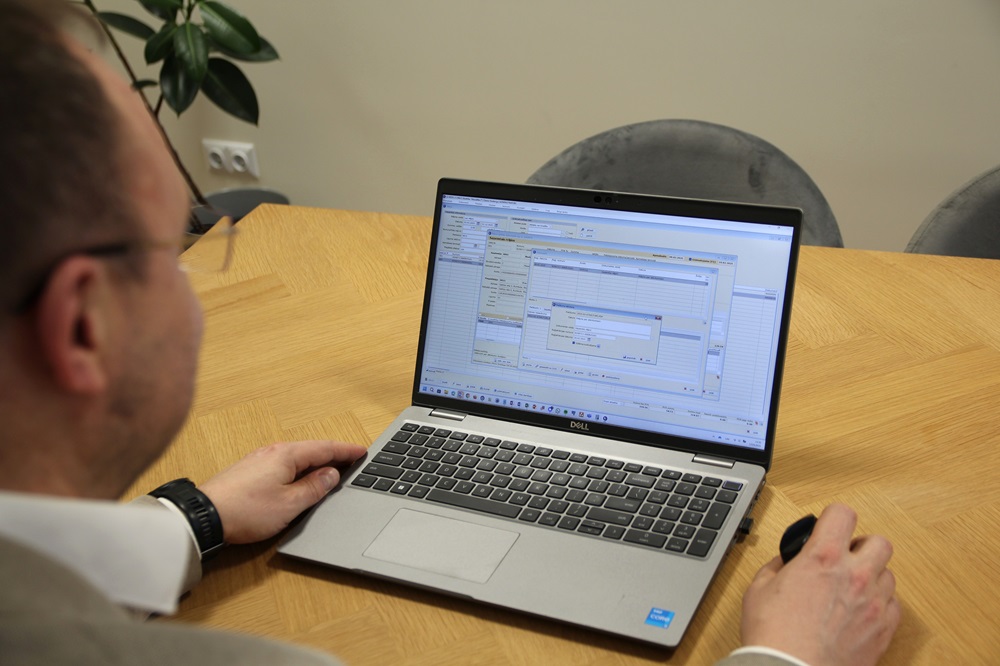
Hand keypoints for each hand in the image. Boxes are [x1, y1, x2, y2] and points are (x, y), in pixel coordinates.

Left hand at [199, 439, 366, 543]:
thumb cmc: (246, 510)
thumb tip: (331, 475)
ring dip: (316, 463)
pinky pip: (283, 464)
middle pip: (311, 450)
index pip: (325, 448)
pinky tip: (301, 478)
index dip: (346, 450)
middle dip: (333, 455)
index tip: (363, 451)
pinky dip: (299, 468)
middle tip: (353, 460)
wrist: (204, 517)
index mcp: (287, 455)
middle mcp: (273, 452)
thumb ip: (314, 488)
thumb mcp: (290, 504)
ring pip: (296, 457)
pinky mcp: (249, 472)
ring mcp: (259, 460)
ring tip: (331, 470)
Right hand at [740, 503, 899, 665]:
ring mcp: (874, 603)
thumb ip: (778, 567)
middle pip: (879, 541)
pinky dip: (880, 605)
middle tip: (846, 558)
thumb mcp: (760, 588)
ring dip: (872, 577)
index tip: (829, 527)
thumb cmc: (774, 635)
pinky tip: (861, 612)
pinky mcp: (884, 630)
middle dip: (862, 547)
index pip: (843, 513)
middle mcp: (855, 575)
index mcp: (823, 557)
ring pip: (889, 574)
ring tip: (852, 589)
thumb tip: (786, 562)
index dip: (834, 517)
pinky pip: (894, 605)